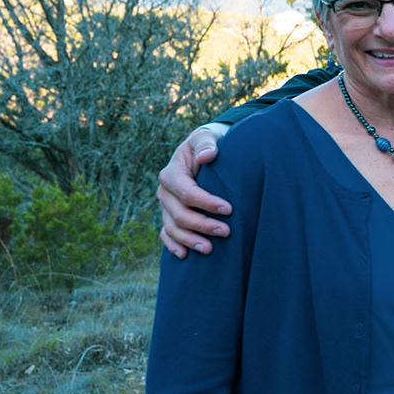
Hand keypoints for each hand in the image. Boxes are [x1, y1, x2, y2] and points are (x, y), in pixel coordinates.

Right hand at [158, 125, 231, 256]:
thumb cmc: (206, 144)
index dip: (206, 203)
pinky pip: (166, 234)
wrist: (202, 151)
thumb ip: (206, 144)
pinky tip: (185, 255)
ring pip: (172, 228)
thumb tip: (207, 156)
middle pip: (180, 214)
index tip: (229, 209)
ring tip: (210, 250)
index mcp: (171, 173)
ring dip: (190, 240)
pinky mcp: (169, 216)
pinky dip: (173, 245)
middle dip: (202, 225)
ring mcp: (165, 206)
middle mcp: (165, 192)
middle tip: (226, 232)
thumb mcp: (206, 137)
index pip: (187, 193)